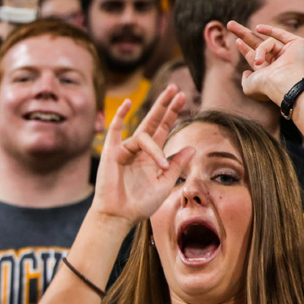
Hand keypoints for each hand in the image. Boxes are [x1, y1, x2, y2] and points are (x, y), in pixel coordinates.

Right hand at [91, 85, 193, 225]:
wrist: (119, 216)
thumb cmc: (140, 204)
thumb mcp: (165, 183)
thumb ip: (177, 164)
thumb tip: (192, 147)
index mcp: (152, 156)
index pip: (164, 129)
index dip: (173, 114)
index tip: (184, 98)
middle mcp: (139, 149)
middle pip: (153, 121)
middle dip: (165, 105)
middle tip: (175, 88)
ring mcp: (125, 149)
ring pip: (143, 133)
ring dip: (156, 140)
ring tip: (163, 160)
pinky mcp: (111, 152)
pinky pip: (115, 131)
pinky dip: (120, 116)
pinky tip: (128, 104)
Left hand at [227, 21, 303, 104]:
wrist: (283, 82)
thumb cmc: (265, 86)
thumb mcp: (248, 86)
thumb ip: (245, 79)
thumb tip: (246, 72)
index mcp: (268, 71)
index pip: (254, 56)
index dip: (244, 48)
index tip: (236, 41)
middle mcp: (278, 61)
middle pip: (258, 43)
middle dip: (243, 34)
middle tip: (229, 24)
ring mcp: (289, 52)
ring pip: (267, 43)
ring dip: (260, 51)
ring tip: (259, 62)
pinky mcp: (298, 44)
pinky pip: (281, 34)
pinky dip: (270, 30)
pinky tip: (257, 28)